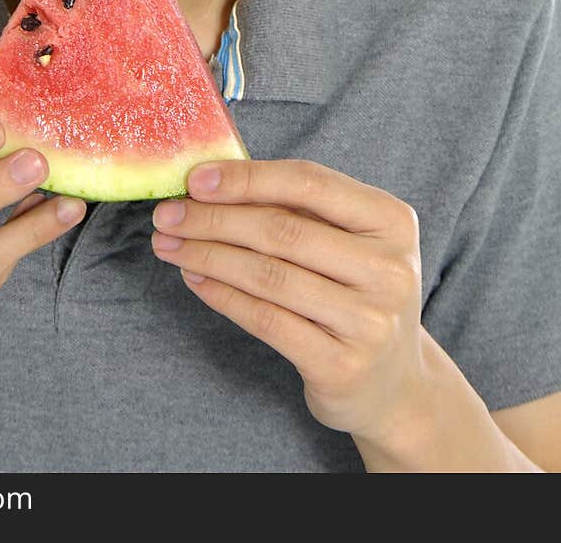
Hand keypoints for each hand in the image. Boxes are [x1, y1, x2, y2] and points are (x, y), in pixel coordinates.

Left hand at [151, 159, 424, 442]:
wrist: (393, 383)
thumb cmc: (354, 291)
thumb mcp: (347, 240)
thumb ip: (294, 208)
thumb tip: (209, 182)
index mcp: (391, 221)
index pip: (309, 182)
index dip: (246, 178)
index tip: (195, 180)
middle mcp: (389, 269)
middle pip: (282, 230)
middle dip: (214, 219)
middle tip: (167, 215)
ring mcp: (370, 322)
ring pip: (268, 275)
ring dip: (208, 255)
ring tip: (169, 244)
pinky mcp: (342, 366)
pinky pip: (266, 320)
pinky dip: (222, 295)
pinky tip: (195, 278)